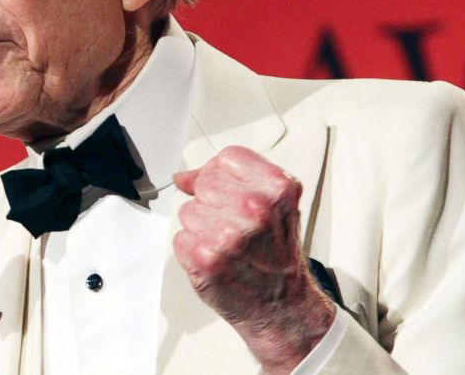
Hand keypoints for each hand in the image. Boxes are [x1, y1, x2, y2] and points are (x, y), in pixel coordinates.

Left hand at [172, 147, 334, 374]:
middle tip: (233, 225)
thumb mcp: (275, 206)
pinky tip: (216, 259)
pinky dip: (193, 249)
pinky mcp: (205, 259)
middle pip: (204, 183)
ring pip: (189, 211)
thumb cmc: (278, 256)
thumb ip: (233, 180)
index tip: (229, 190)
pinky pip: (181, 238)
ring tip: (228, 245)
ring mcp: (228, 236)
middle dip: (212, 203)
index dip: (222, 173)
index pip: (227, 158)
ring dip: (202, 228)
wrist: (283, 307)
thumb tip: (183, 177)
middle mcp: (255, 210)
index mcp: (277, 189)